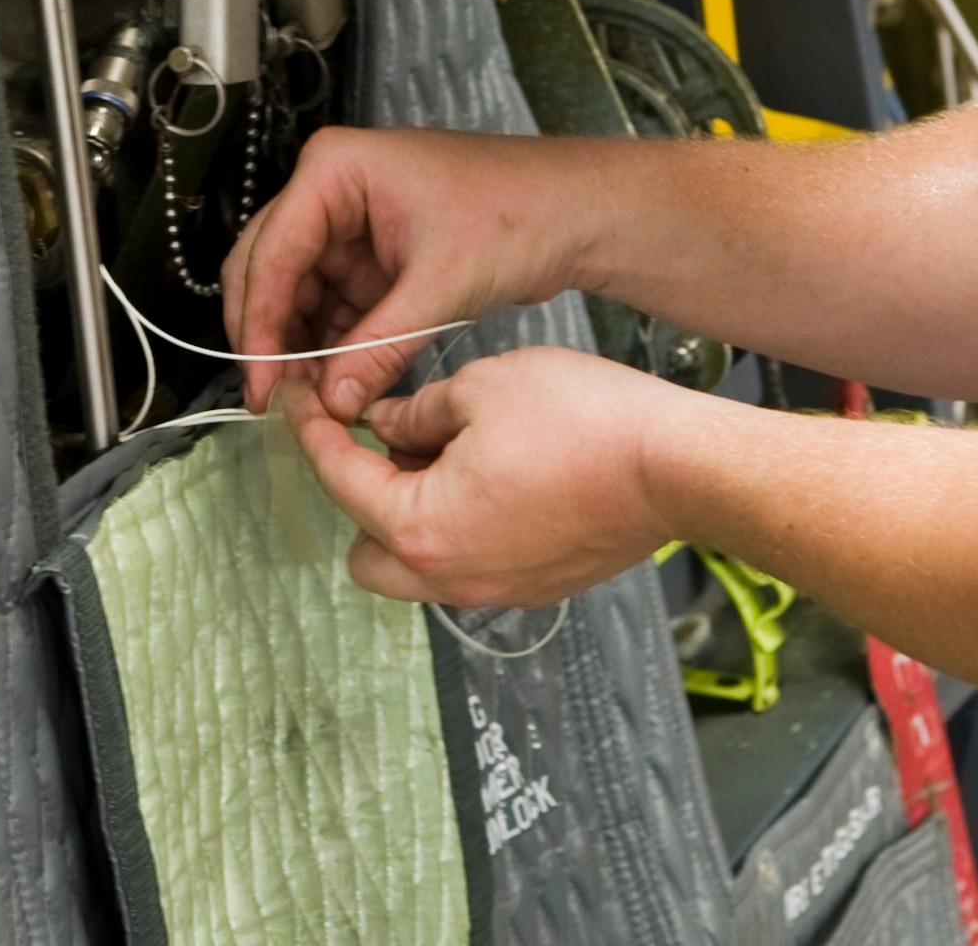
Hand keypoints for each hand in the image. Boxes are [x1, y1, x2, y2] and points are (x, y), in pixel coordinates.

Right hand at [221, 126, 570, 419]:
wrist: (577, 212)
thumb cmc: (521, 213)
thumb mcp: (442, 285)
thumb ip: (378, 347)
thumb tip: (331, 401)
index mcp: (337, 170)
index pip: (272, 253)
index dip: (259, 325)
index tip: (260, 384)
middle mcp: (334, 190)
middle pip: (272, 269)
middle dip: (274, 336)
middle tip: (276, 400)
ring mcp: (352, 222)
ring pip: (300, 293)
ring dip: (302, 346)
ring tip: (309, 401)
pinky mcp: (375, 253)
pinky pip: (335, 303)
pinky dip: (334, 343)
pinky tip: (337, 382)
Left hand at [279, 347, 691, 606]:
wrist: (674, 466)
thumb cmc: (587, 425)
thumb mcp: (482, 386)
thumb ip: (418, 410)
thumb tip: (387, 423)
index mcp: (421, 528)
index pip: (341, 479)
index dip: (314, 431)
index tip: (303, 402)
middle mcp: (450, 577)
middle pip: (365, 549)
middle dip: (361, 494)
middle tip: (380, 436)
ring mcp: (495, 589)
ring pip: (418, 564)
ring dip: (413, 513)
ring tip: (446, 449)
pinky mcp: (535, 587)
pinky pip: (471, 564)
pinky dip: (462, 526)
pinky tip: (493, 472)